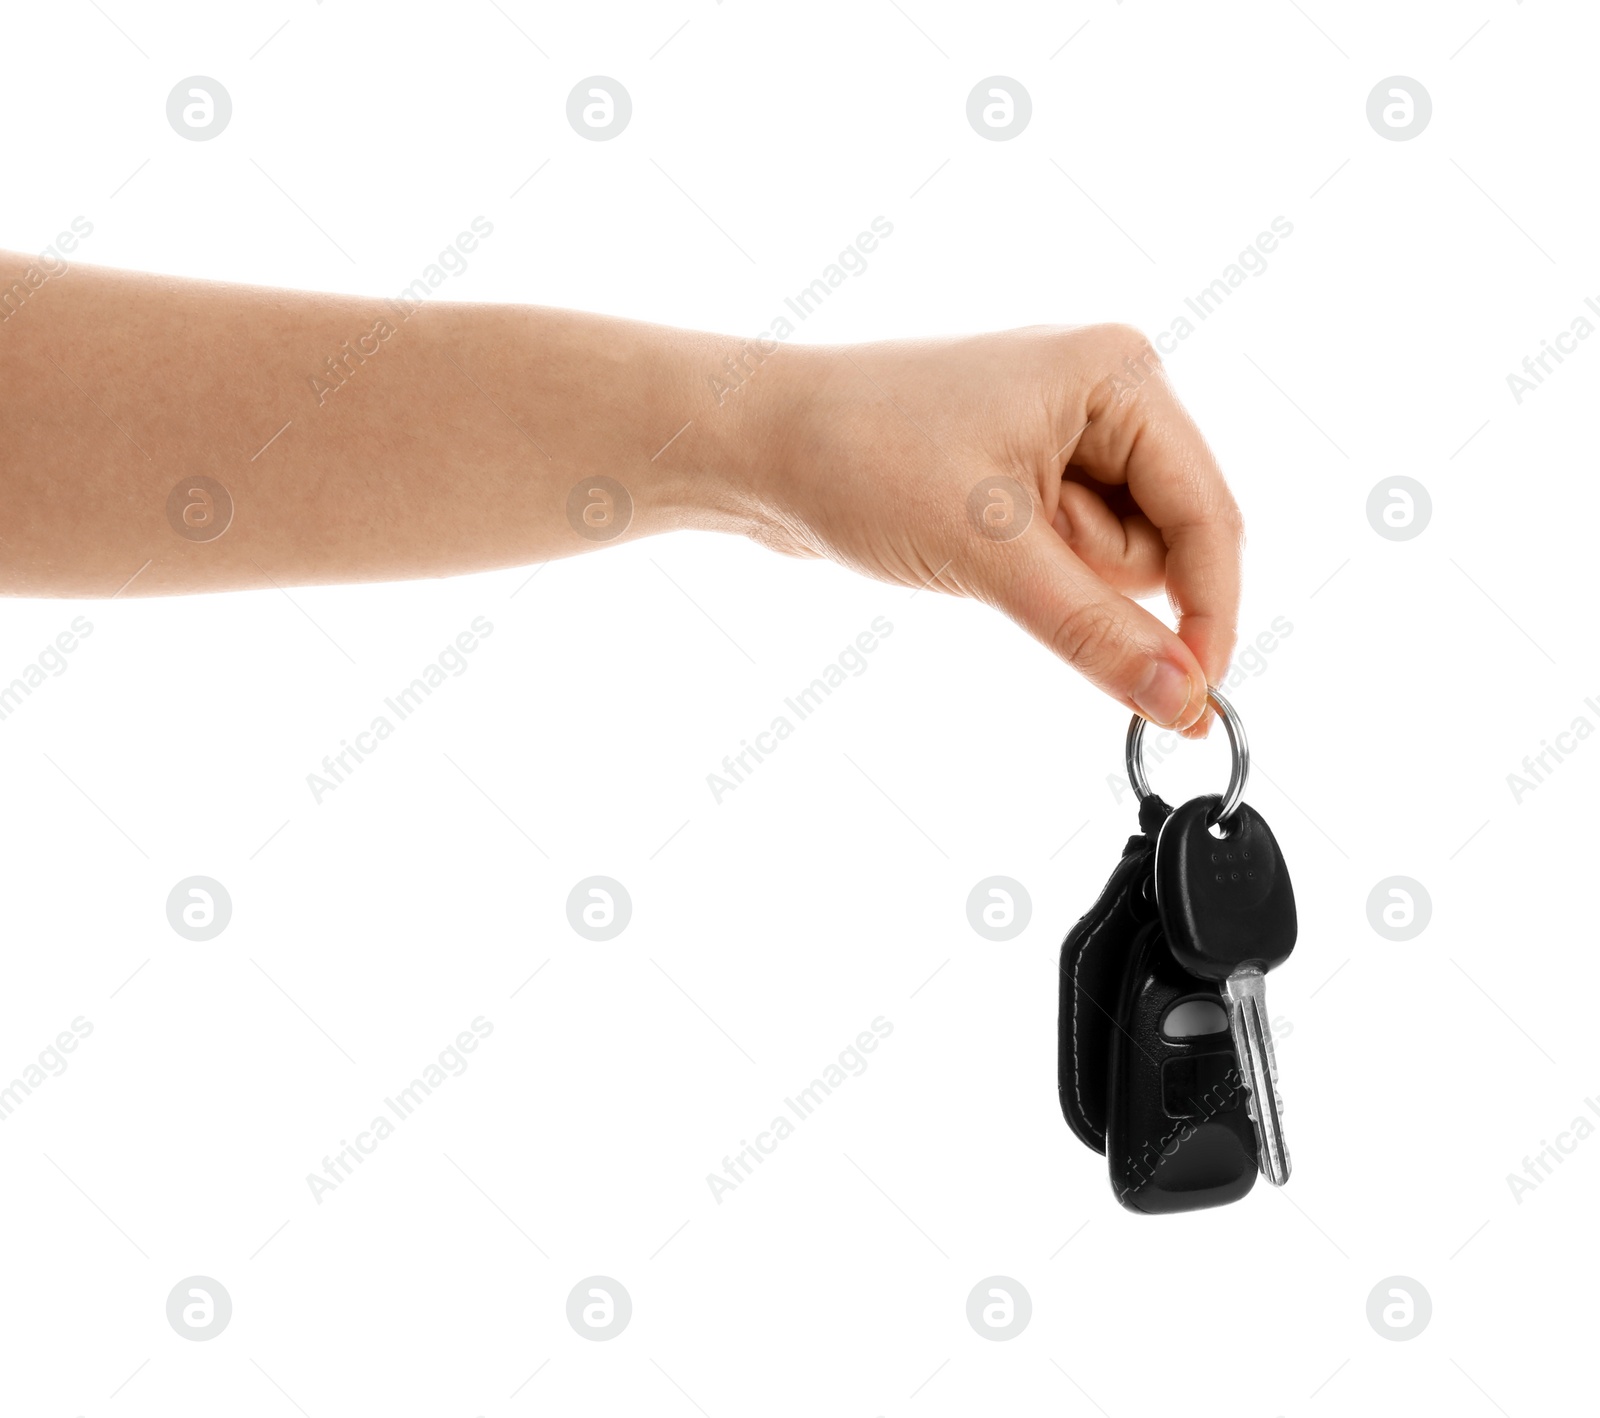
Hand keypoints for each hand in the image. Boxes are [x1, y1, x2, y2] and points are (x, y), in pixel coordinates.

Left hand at [733, 325, 1242, 736]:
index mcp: (1118, 376)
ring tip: (968, 537)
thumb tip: (1184, 701)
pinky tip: (962, 543)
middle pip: (1164, 543)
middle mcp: (1103, 397)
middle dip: (1092, 579)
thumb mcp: (989, 552)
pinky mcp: (1023, 478)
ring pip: (1113, 560)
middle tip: (1005, 559)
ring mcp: (1062, 438)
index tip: (1195, 701)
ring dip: (1053, 579)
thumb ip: (1095, 630)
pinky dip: (1027, 576)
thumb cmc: (861, 459)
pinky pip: (1064, 557)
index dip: (1209, 613)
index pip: (1207, 514)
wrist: (754, 444)